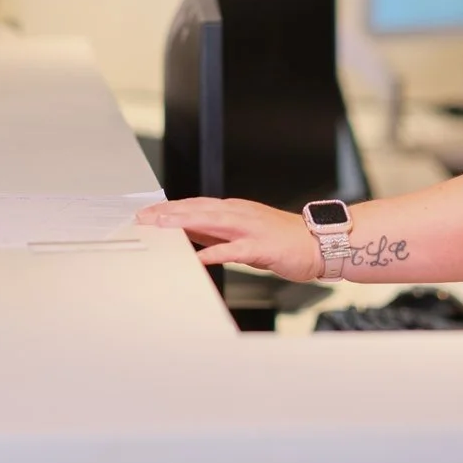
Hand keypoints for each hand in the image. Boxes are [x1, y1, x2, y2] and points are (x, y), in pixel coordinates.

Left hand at [136, 197, 320, 280]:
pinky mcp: (261, 246)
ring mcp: (250, 228)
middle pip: (199, 209)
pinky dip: (216, 252)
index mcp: (235, 210)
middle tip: (145, 217)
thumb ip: (217, 234)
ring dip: (186, 222)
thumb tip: (189, 234)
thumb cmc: (282, 241)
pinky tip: (200, 257)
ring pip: (213, 222)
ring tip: (163, 226)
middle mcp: (240, 214)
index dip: (170, 208)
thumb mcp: (243, 234)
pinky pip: (234, 249)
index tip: (147, 212)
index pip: (196, 205)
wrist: (318, 244)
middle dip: (170, 212)